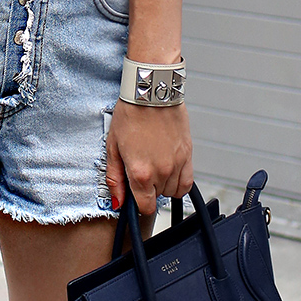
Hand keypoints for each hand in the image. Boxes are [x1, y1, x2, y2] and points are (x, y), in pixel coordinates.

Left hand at [105, 99, 192, 214]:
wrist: (152, 93)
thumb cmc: (130, 115)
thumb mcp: (113, 146)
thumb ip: (115, 178)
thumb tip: (117, 201)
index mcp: (140, 172)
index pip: (145, 207)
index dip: (137, 204)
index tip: (133, 195)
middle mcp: (161, 171)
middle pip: (158, 198)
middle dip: (148, 190)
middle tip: (140, 170)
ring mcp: (177, 164)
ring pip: (173, 191)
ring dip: (163, 185)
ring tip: (153, 166)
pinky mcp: (188, 154)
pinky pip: (187, 182)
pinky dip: (179, 181)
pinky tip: (169, 170)